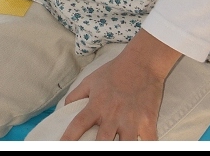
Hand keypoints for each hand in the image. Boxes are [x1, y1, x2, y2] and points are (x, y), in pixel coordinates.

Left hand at [60, 29, 180, 140]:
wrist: (142, 62)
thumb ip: (76, 95)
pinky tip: (142, 146)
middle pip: (102, 141)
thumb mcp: (91, 80)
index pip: (79, 124)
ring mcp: (131, 119)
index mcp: (97, 104)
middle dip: (98, 149)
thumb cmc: (115, 71)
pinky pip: (148, 142)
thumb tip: (64, 109)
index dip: (69, 138)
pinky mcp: (148, 121)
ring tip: (116, 149)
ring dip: (121, 148)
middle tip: (94, 150)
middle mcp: (112, 114)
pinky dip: (145, 146)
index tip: (61, 146)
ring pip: (125, 145)